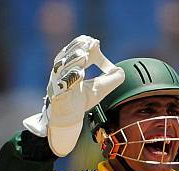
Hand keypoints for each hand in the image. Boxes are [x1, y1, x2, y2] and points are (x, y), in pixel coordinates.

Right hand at [23, 35, 124, 155]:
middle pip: (65, 56)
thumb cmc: (81, 101)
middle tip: (89, 43)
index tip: (94, 41)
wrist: (69, 120)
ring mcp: (57, 84)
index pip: (74, 51)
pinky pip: (62, 85)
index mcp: (69, 68)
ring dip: (73, 61)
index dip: (83, 45)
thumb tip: (121, 70)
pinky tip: (79, 73)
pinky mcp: (57, 96)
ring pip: (62, 69)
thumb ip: (110, 79)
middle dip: (77, 49)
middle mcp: (60, 73)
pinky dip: (69, 78)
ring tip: (84, 56)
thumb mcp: (99, 89)